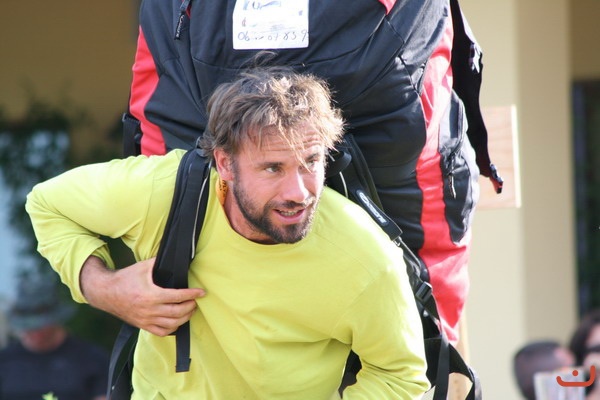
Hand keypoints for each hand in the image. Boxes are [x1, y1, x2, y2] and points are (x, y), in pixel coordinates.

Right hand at [80, 256, 205, 335]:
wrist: (106, 292)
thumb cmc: (125, 278)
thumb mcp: (142, 266)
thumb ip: (158, 262)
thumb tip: (173, 256)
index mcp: (151, 295)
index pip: (178, 296)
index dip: (192, 294)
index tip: (201, 292)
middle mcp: (149, 310)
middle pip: (178, 312)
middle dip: (191, 307)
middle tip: (196, 301)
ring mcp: (146, 320)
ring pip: (172, 324)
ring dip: (185, 318)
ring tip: (190, 310)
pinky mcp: (142, 325)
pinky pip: (161, 332)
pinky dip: (173, 329)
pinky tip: (178, 322)